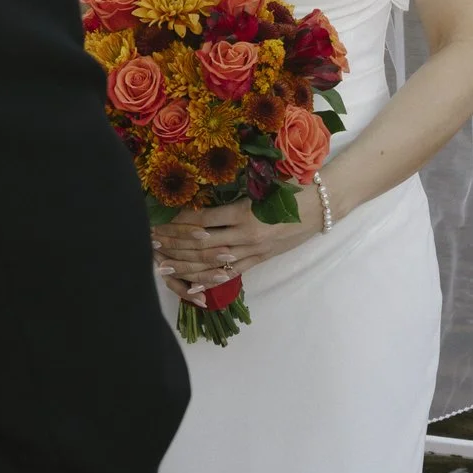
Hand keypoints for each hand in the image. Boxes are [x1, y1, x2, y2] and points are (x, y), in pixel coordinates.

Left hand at [151, 199, 318, 304]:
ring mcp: (253, 251)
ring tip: (162, 264)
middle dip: (174, 244)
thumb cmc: (291, 188)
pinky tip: (189, 288)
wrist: (321, 206)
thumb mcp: (261, 184)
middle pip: (202, 244)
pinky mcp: (259, 260)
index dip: (179, 222)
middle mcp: (246, 235)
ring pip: (212, 263)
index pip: (203, 220)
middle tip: (151, 242)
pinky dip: (209, 282)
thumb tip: (200, 193)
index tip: (160, 220)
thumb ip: (233, 192)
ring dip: (185, 264)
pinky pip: (230, 274)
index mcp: (245, 212)